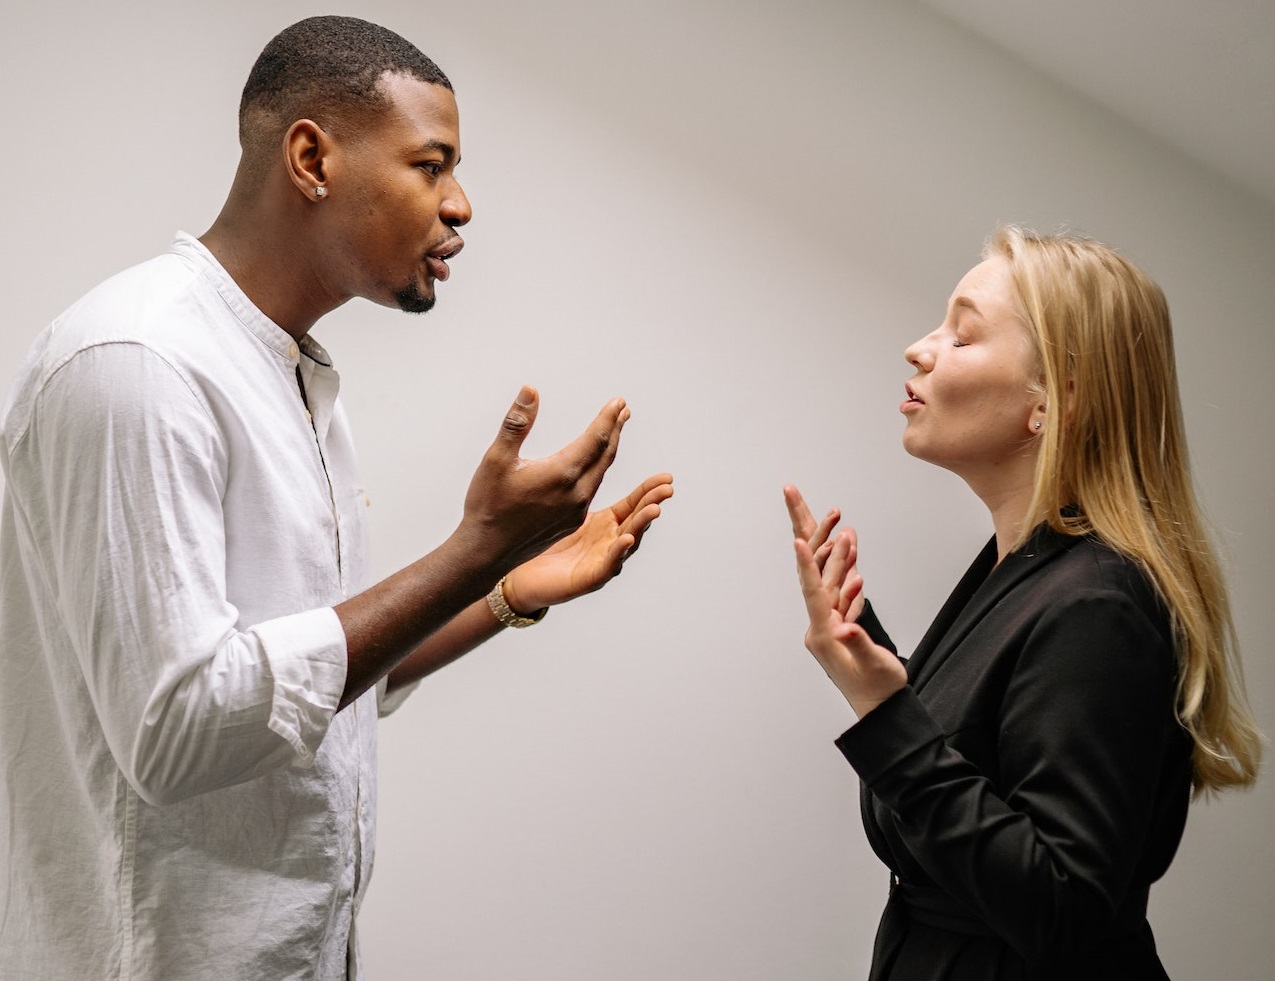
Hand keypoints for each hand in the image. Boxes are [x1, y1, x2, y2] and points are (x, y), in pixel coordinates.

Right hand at [457, 386, 629, 571]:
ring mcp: (576, 510)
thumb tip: (531, 390)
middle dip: (615, 430)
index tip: (619, 402)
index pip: (596, 439)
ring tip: (613, 432)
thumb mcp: (496, 459)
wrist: (486, 552)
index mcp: (561, 474)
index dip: (608, 418)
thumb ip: (517, 423)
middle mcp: (576, 493)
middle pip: (605, 455)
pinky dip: (598, 471)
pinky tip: (593, 466)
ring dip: (608, 450)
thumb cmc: (488, 505)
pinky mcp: (572, 522)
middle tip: (623, 411)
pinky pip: (592, 491)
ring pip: (600, 474)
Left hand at [503, 473, 673, 611]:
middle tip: (667, 489)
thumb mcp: (562, 508)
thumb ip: (574, 485)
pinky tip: (626, 538)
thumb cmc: (543, 543)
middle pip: (636, 520)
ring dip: (642, 525)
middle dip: (652, 503)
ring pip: (628, 542)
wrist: (524, 577)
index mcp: (606, 523)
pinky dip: (619, 553)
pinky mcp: (589, 579)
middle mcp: (610, 542)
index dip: (649, 491)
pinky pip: (608, 565)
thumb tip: (577, 451)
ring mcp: (602, 560)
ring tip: (653, 509)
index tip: (666, 477)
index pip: (632, 504)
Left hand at [786, 486, 904, 716]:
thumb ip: (861, 645)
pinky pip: (841, 593)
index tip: (798, 540)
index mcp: (824, 636)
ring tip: (839, 519)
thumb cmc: (879, 692)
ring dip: (836, 551)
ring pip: (830, 580)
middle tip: (794, 495)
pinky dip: (847, 572)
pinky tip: (851, 554)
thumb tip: (847, 626)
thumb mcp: (873, 668)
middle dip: (812, 536)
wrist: (883, 710)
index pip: (813, 593)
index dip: (807, 566)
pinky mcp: (842, 626)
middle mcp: (821, 627)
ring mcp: (830, 625)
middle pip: (815, 576)